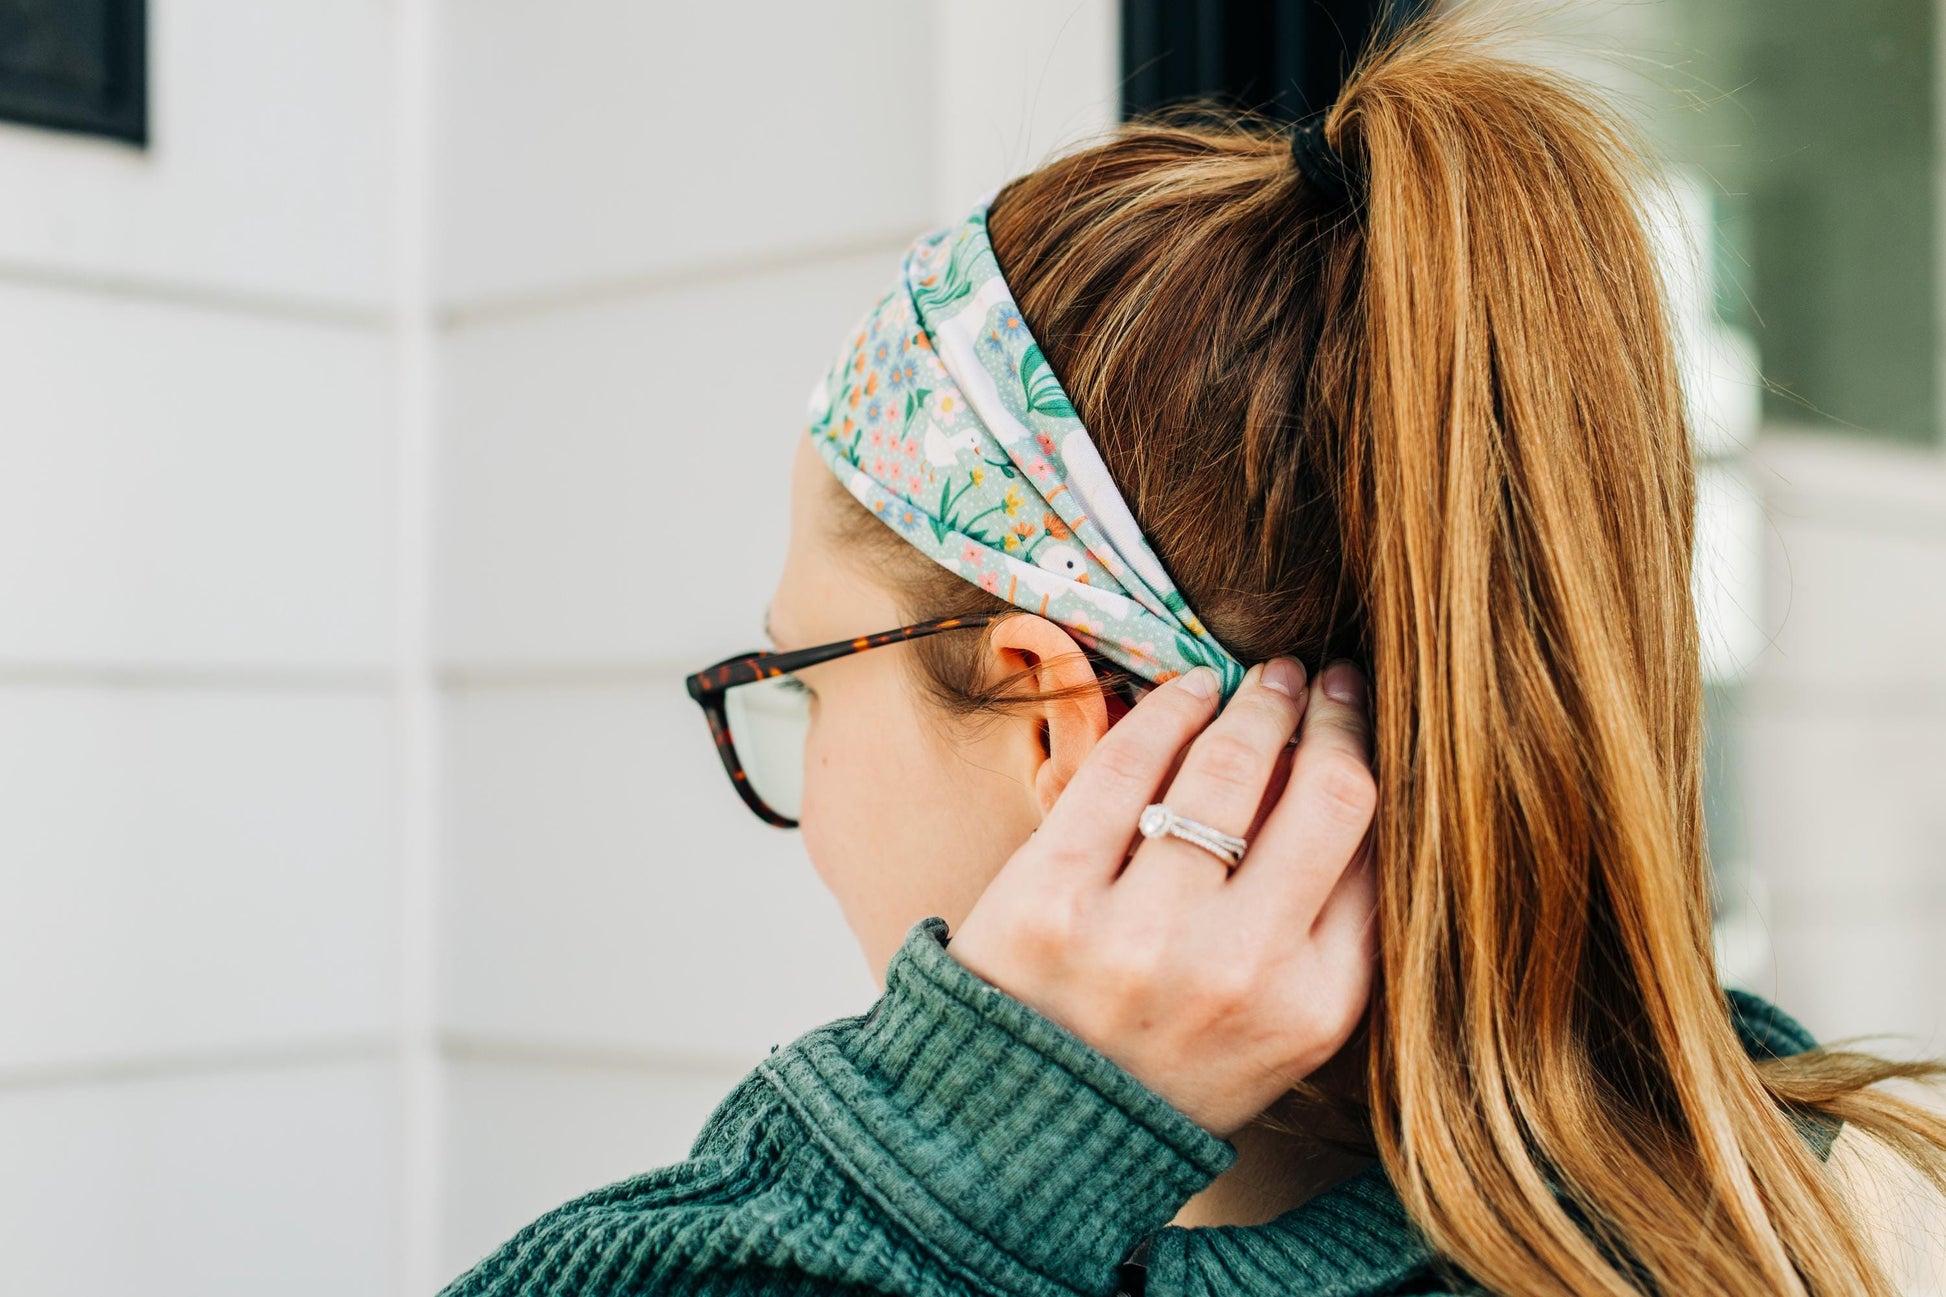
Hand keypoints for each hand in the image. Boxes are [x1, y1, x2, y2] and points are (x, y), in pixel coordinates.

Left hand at [943, 657, 1377, 1138]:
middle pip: (1320, 796)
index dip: (1366, 760)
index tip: (1356, 719)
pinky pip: (1126, 766)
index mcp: (1310, 1007)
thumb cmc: (1165, 1068)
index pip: (1371, 847)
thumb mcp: (1280, 1034)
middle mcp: (1236, 970)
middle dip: (1327, 718)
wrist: (1027, 1135)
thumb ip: (1331, 928)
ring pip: (1225, 768)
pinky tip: (1189, 690)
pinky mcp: (1052, 896)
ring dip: (1252, 705)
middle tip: (1320, 679)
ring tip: (1260, 682)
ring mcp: (1140, 932)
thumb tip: (1345, 773)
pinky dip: (1169, 710)